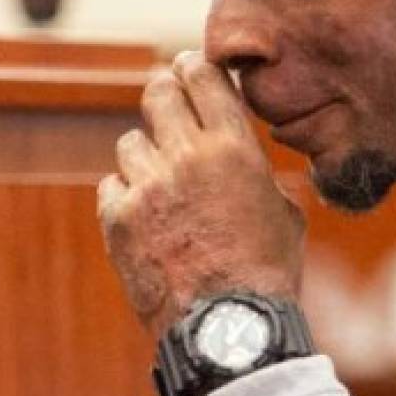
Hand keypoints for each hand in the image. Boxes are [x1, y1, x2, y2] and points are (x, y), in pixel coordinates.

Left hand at [98, 51, 305, 338]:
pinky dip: (125, 196)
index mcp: (234, 148)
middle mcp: (187, 156)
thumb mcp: (283, 212)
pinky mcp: (118, 218)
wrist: (228, 328)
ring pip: (131, 142)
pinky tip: (145, 216)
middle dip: (162, 93)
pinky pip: (111, 185)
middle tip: (166, 101)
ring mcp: (148, 186)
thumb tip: (244, 157)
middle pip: (157, 92)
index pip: (203, 77)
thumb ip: (257, 172)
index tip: (188, 68)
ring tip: (162, 184)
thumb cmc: (266, 273)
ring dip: (145, 156)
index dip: (193, 67)